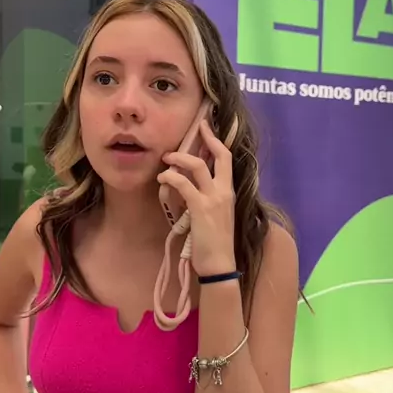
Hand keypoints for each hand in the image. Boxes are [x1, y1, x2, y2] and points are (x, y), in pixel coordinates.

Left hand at [158, 120, 235, 276]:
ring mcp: (213, 198)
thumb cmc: (217, 244)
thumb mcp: (219, 215)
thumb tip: (194, 186)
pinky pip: (183, 184)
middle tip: (193, 129)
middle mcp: (224, 191)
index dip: (216, 141)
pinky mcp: (199, 208)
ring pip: (197, 166)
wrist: (219, 264)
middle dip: (205, 138)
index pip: (227, 159)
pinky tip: (162, 179)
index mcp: (229, 192)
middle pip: (219, 156)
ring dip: (179, 159)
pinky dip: (171, 177)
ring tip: (166, 159)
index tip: (206, 128)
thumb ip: (210, 199)